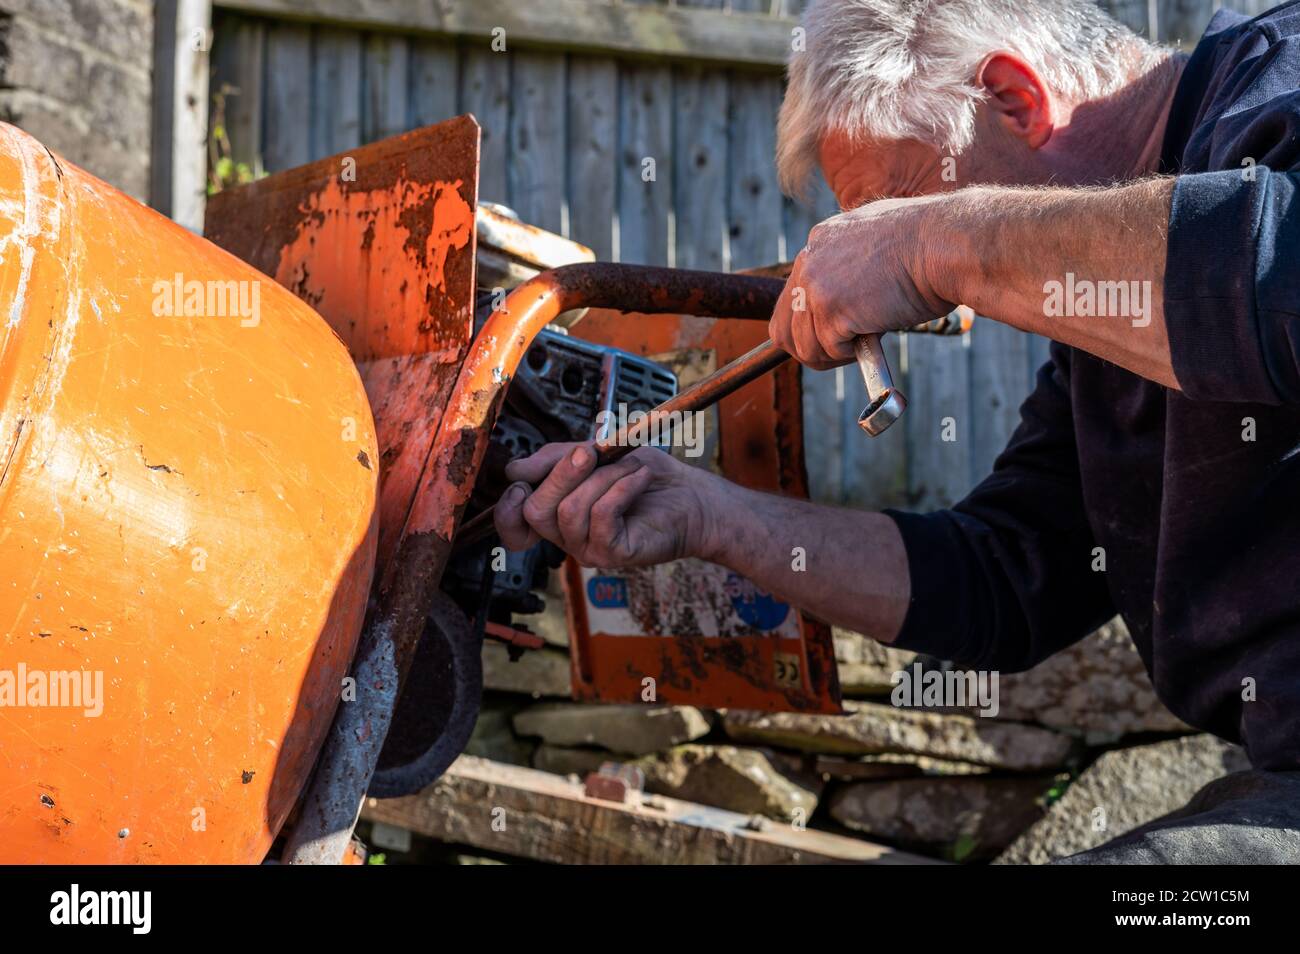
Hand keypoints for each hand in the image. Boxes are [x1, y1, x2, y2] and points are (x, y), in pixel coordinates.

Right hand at [493, 442, 721, 567]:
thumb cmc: (646, 476)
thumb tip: (515, 470)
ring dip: (602, 478)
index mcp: (559, 515)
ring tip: (630, 467)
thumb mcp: (595, 455)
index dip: (507, 507)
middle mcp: (569, 537)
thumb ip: (555, 460)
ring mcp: (590, 549)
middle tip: (590, 453)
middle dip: (560, 475)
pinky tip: (639, 478)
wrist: (693, 496)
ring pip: (570, 512)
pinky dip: (620, 488)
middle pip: (537, 512)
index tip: (521, 478)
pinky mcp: (615, 554)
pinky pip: (602, 517)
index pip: (515, 527)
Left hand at [770, 195, 954, 368]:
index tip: (832, 337)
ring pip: (804, 346)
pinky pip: (829, 351)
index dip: (809, 324)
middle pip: (784, 327)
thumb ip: (856, 266)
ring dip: (833, 355)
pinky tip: (874, 336)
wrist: (948, 244)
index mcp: (822, 241)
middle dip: (810, 349)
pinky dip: (852, 355)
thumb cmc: (933, 246)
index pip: (792, 296)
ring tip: (865, 343)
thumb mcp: (881, 244)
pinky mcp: (830, 311)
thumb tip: (851, 301)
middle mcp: (810, 260)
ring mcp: (816, 286)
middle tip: (842, 354)